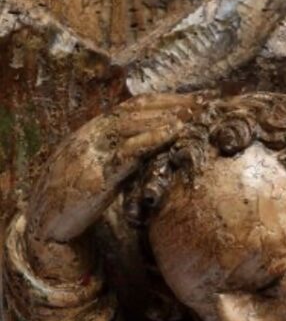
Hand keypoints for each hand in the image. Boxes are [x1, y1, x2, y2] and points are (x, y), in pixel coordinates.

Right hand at [27, 93, 199, 242]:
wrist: (47, 222)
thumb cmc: (76, 199)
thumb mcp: (101, 173)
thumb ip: (122, 160)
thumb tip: (151, 153)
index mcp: (94, 133)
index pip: (132, 108)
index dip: (163, 101)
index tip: (191, 98)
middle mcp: (93, 135)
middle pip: (137, 110)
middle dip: (170, 103)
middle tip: (203, 99)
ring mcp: (93, 152)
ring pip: (134, 124)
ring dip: (167, 114)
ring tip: (194, 110)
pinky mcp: (97, 173)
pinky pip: (128, 151)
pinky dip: (152, 138)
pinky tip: (173, 131)